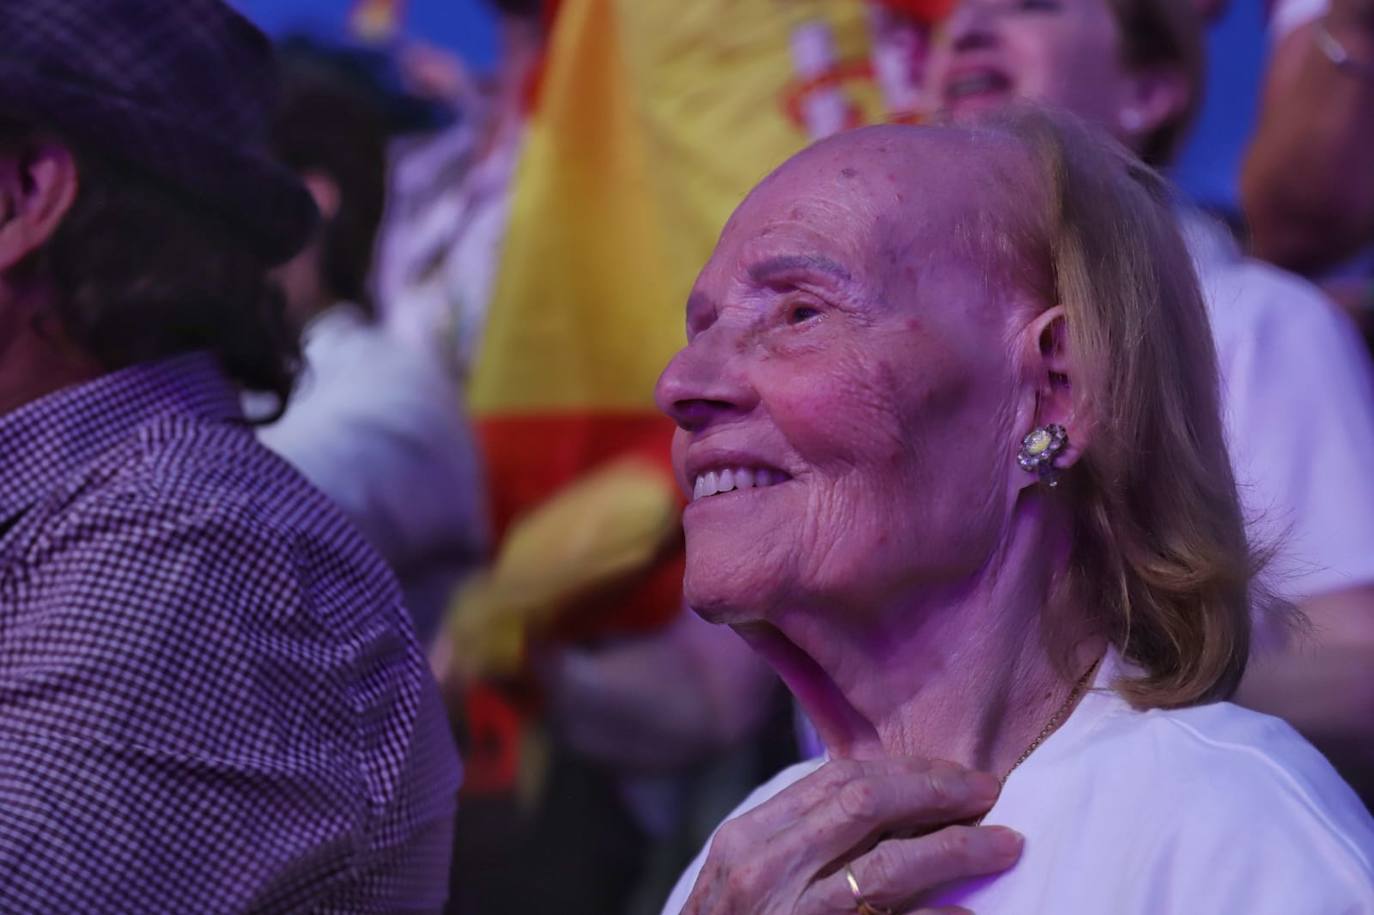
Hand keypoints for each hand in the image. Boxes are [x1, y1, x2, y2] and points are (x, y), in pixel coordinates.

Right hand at [682, 757, 1021, 913]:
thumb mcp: (747, 878)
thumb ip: (797, 838)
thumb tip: (882, 802)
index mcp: (747, 838)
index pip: (838, 779)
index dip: (905, 770)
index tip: (951, 774)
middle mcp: (764, 869)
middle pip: (867, 803)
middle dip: (936, 791)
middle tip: (986, 790)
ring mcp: (794, 914)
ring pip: (890, 864)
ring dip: (957, 848)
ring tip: (1005, 844)